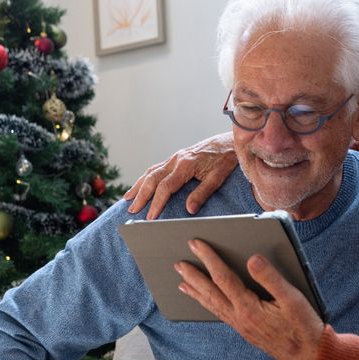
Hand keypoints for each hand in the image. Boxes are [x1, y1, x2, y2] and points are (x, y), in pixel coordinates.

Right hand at [124, 132, 238, 219]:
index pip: (165, 187)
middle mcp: (176, 159)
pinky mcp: (177, 157)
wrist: (230, 141)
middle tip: (132, 211)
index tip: (150, 218)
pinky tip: (141, 184)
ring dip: (138, 186)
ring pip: (151, 172)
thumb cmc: (225, 159)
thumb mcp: (218, 178)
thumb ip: (202, 193)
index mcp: (185, 165)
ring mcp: (175, 157)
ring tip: (128, 199)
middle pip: (152, 179)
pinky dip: (146, 177)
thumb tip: (189, 210)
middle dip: (141, 196)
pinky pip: (156, 168)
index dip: (156, 203)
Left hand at [175, 239, 323, 359]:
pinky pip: (220, 314)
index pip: (223, 278)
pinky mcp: (246, 331)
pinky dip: (209, 304)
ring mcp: (241, 326)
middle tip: (178, 264)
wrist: (309, 359)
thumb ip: (271, 278)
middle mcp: (240, 318)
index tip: (196, 244)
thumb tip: (252, 259)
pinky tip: (207, 301)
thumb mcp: (292, 300)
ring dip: (197, 292)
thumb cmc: (304, 328)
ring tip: (182, 283)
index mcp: (249, 308)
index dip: (209, 259)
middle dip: (193, 276)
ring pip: (213, 306)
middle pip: (210, 293)